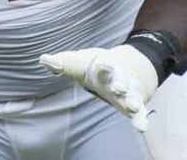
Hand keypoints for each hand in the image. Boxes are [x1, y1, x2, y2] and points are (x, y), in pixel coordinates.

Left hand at [40, 45, 158, 131]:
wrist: (125, 65)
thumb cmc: (95, 66)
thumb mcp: (79, 62)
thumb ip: (63, 63)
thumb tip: (43, 59)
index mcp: (103, 66)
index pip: (103, 65)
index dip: (102, 65)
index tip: (102, 64)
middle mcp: (119, 77)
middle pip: (121, 79)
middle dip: (120, 82)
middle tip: (118, 88)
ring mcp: (129, 90)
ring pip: (133, 95)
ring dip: (133, 101)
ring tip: (133, 107)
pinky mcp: (136, 103)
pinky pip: (140, 111)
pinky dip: (141, 118)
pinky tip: (142, 127)